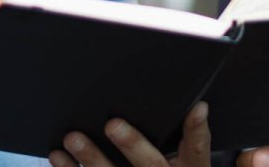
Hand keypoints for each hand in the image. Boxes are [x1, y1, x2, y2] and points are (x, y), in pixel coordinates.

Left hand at [49, 101, 210, 166]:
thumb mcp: (192, 164)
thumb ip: (193, 141)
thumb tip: (210, 119)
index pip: (197, 150)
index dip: (198, 130)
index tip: (198, 107)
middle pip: (151, 165)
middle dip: (132, 145)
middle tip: (112, 123)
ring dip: (92, 159)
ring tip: (72, 138)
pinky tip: (58, 157)